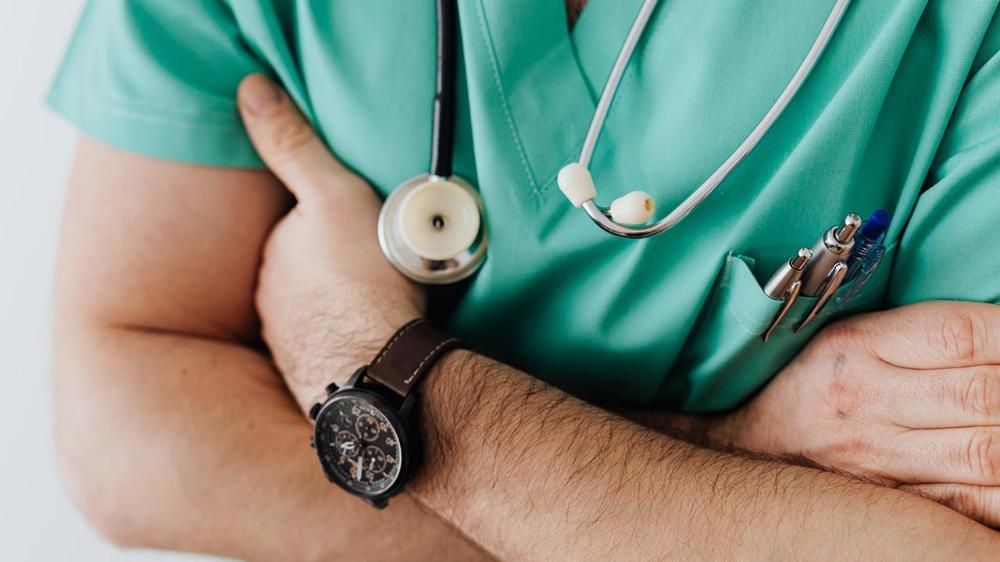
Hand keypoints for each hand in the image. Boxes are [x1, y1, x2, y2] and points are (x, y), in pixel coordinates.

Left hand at [237, 74, 423, 408]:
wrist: (379, 368)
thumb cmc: (363, 279)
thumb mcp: (333, 195)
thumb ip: (292, 144)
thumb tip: (250, 90)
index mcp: (273, 255)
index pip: (295, 230)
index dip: (330, 226)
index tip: (361, 231)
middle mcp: (270, 301)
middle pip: (303, 272)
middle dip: (331, 268)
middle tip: (377, 267)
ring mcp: (288, 343)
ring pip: (313, 312)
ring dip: (338, 307)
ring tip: (378, 306)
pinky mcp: (310, 378)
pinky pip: (328, 349)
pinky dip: (345, 341)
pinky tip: (371, 342)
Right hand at [714, 301, 999, 525]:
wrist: (746, 451)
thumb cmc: (808, 385)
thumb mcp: (847, 338)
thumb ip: (921, 335)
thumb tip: (999, 334)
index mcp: (857, 347)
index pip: (960, 334)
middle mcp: (869, 401)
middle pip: (983, 394)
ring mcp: (883, 459)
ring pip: (989, 453)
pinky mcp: (897, 503)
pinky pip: (974, 504)